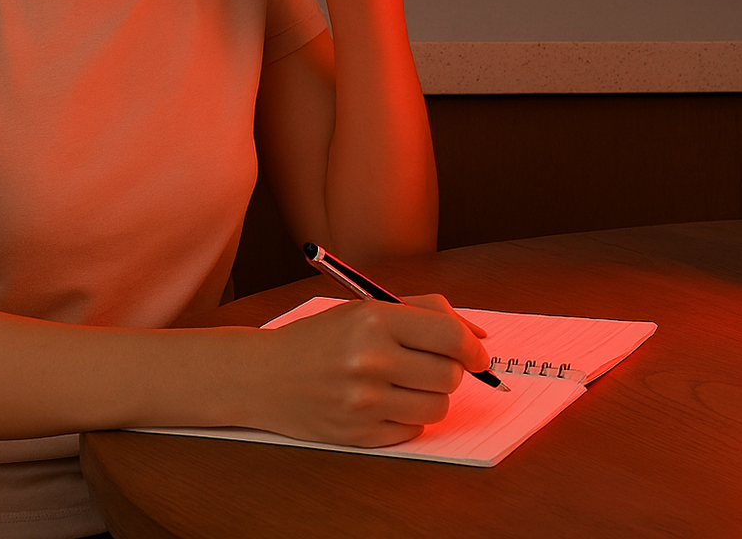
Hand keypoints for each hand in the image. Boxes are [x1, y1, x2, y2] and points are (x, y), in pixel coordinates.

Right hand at [249, 294, 490, 447]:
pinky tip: (384, 403)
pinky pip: (412, 430)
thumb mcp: (367, 308)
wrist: (263, 376)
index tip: (477, 355)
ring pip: (437, 407)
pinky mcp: (358, 433)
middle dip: (449, 371)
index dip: (472, 348)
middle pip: (449, 375)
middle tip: (427, 365)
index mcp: (375, 320)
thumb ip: (427, 312)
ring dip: (431, 396)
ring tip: (405, 384)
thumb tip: (478, 337)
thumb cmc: (322, 339)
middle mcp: (370, 360)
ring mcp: (363, 401)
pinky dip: (408, 418)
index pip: (450, 337)